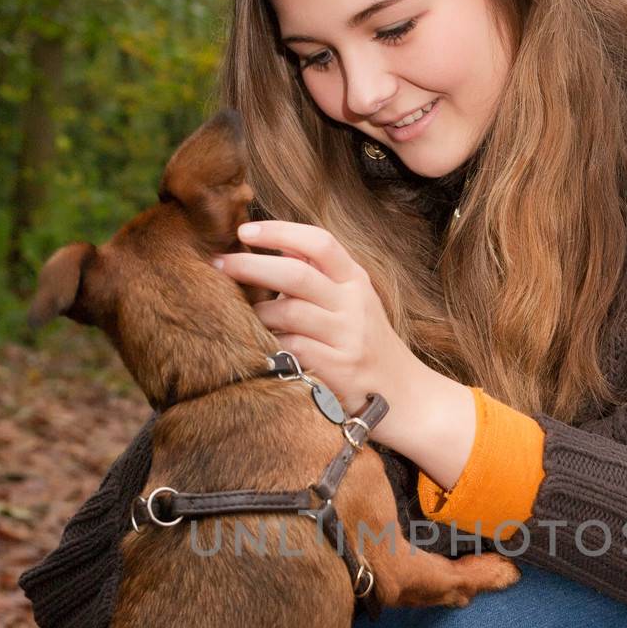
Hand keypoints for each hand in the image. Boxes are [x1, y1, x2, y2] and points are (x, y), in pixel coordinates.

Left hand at [215, 219, 476, 480]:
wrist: (406, 396)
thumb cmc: (368, 345)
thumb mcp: (355, 302)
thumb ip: (322, 274)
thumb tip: (280, 243)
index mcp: (356, 281)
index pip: (319, 242)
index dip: (279, 231)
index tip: (244, 232)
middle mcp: (355, 304)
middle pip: (296, 273)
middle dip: (252, 265)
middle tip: (220, 264)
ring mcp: (348, 337)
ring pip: (289, 311)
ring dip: (259, 312)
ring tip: (245, 316)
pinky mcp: (339, 368)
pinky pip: (293, 348)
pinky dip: (273, 344)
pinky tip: (263, 347)